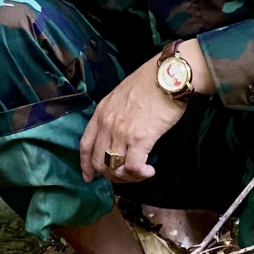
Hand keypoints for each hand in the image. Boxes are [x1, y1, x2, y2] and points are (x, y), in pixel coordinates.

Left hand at [78, 40, 212, 183]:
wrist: (167, 76)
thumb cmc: (150, 82)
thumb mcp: (121, 95)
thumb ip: (116, 114)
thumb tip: (122, 133)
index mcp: (101, 112)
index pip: (85, 145)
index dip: (86, 164)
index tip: (89, 177)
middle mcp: (107, 124)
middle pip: (99, 161)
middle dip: (111, 175)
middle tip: (126, 176)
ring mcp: (121, 133)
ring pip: (115, 168)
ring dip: (128, 177)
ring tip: (140, 173)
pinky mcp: (140, 140)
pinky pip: (133, 167)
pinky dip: (140, 174)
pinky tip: (149, 170)